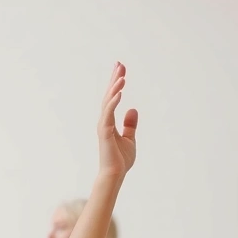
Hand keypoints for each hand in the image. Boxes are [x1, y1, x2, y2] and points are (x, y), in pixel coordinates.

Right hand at [98, 62, 136, 177]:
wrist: (115, 174)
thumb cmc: (120, 159)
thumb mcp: (129, 139)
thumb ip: (130, 124)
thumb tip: (133, 109)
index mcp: (109, 121)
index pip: (112, 98)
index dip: (116, 83)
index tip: (121, 69)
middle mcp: (104, 121)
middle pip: (109, 95)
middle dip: (114, 79)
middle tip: (120, 64)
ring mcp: (103, 126)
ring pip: (108, 102)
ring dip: (114, 88)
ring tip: (122, 76)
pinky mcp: (105, 132)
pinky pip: (108, 113)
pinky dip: (113, 102)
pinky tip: (120, 92)